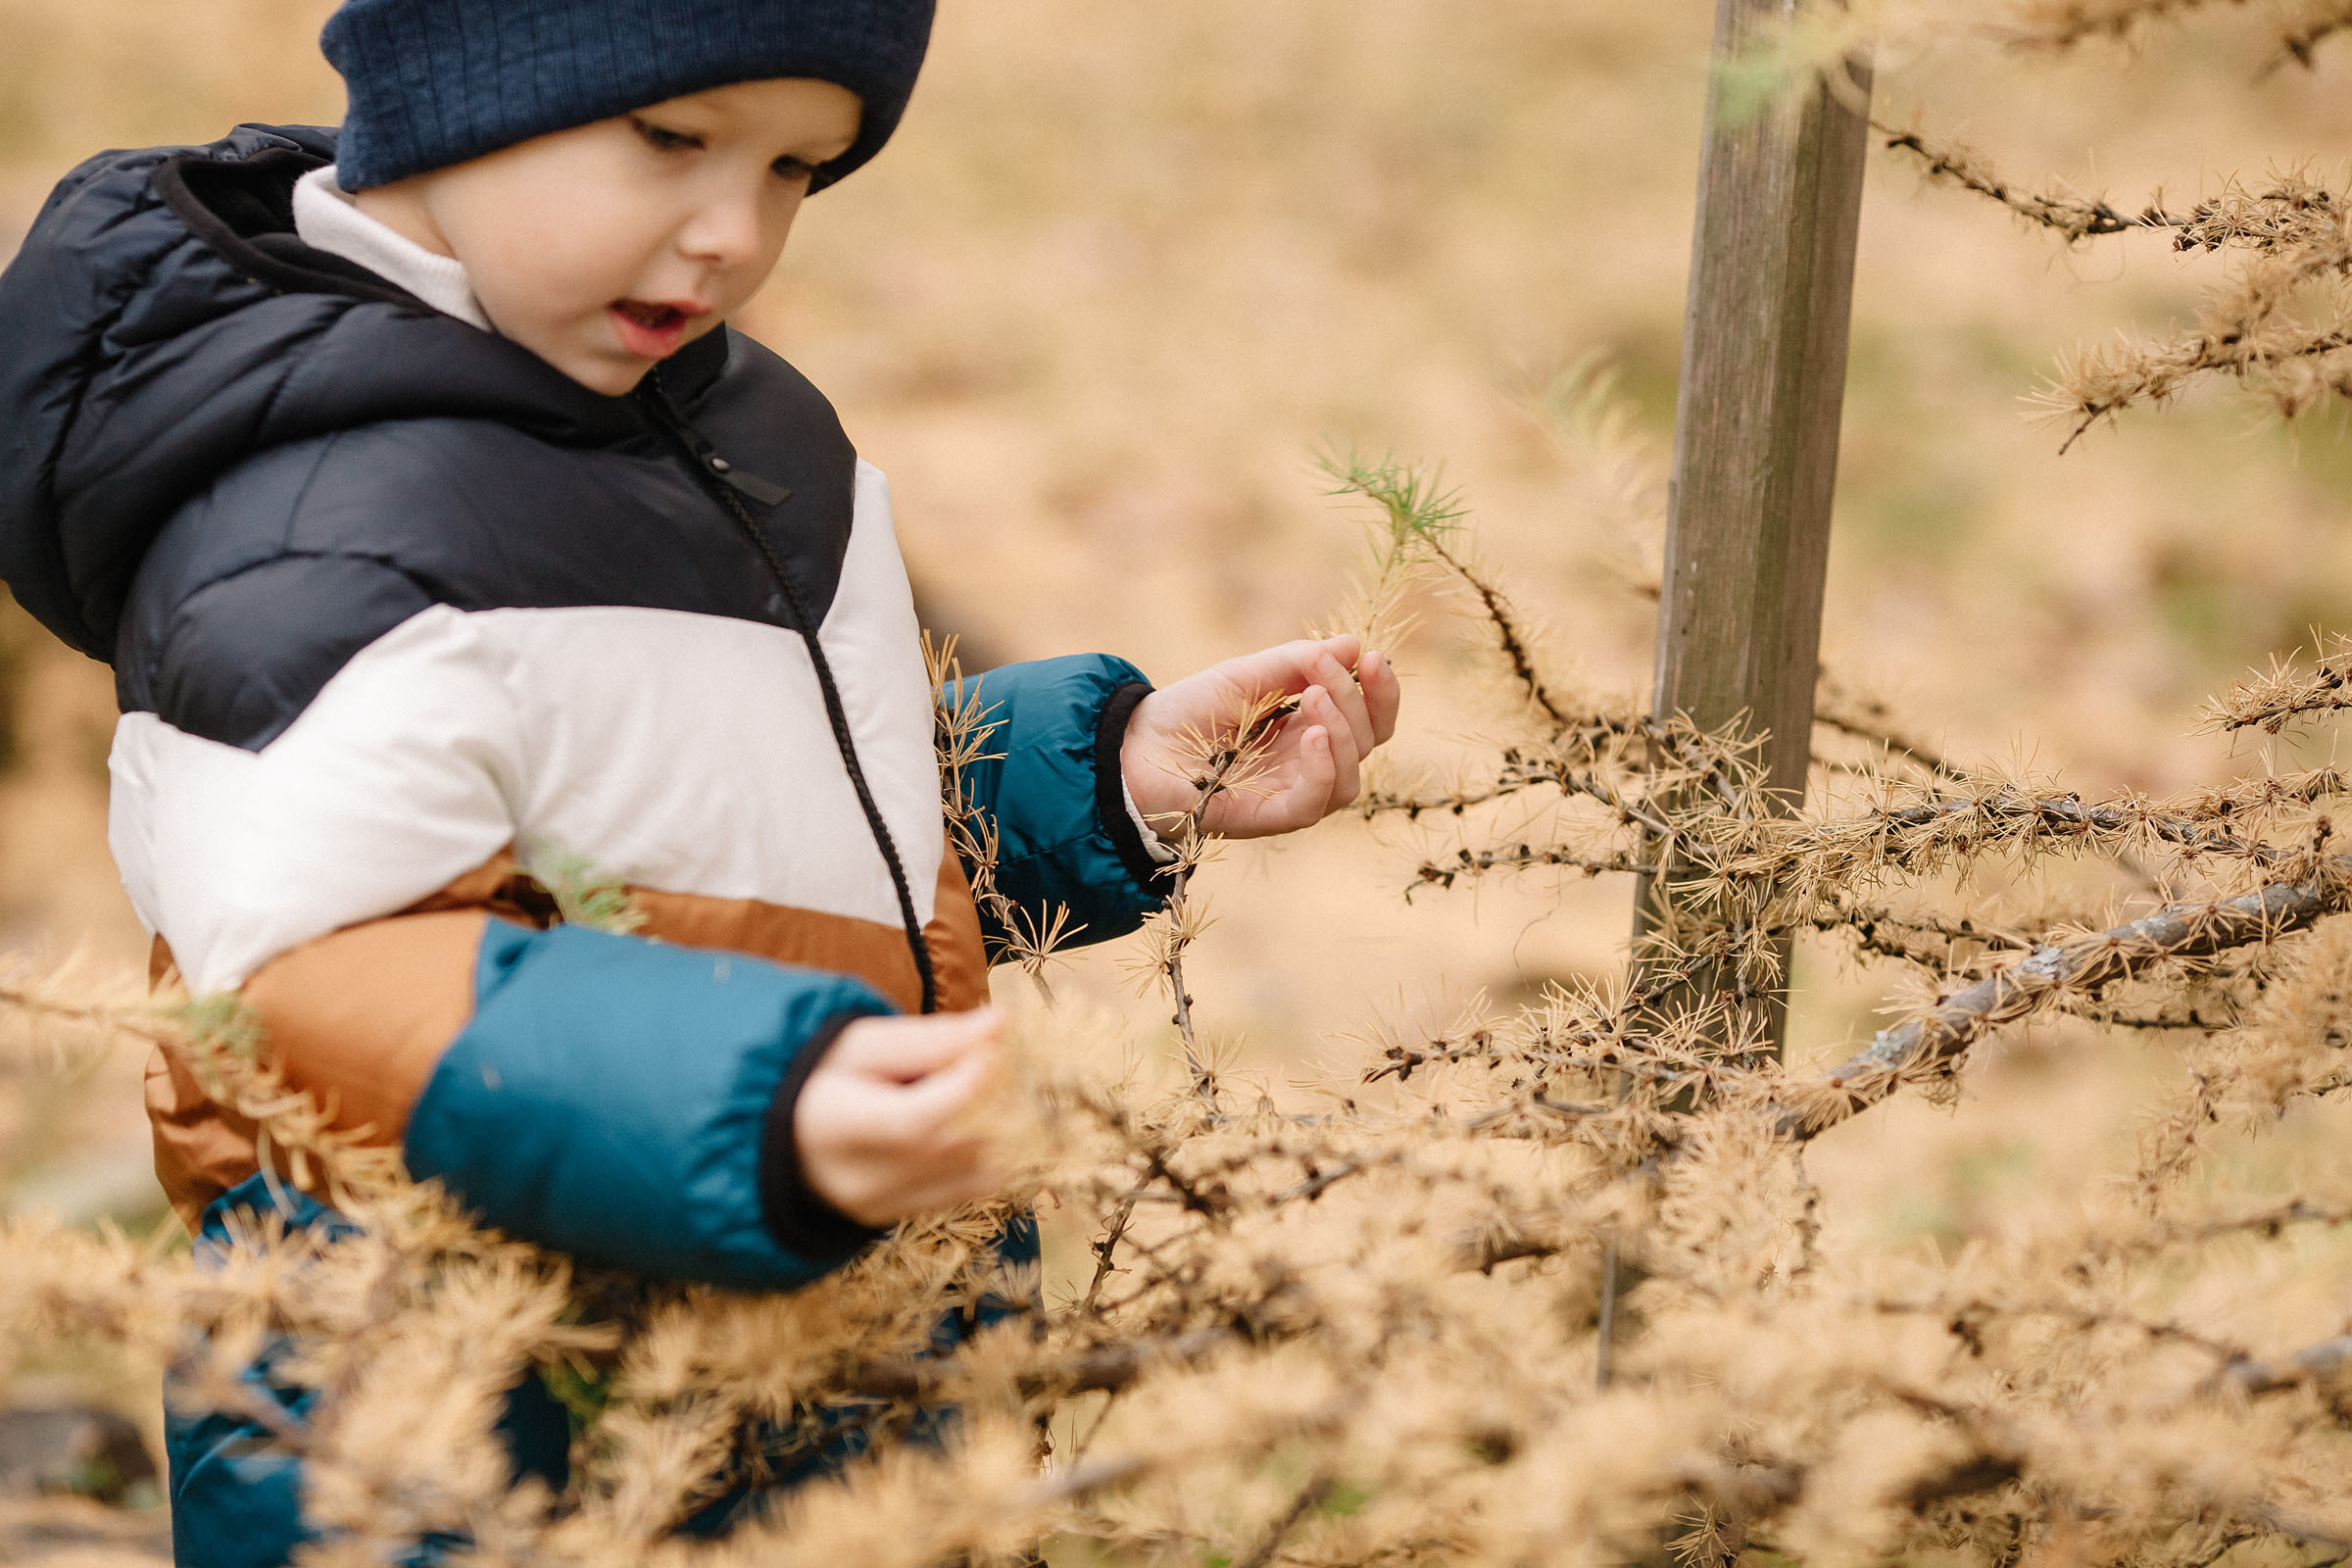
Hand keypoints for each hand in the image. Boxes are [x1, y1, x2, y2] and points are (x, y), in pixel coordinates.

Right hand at [793, 1008, 1006, 1227]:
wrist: (787, 1132)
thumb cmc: (822, 1075)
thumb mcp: (863, 1044)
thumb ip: (931, 1039)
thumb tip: (999, 1022)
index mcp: (831, 1125)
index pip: (913, 1121)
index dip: (963, 1085)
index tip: (990, 1050)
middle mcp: (854, 1178)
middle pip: (946, 1145)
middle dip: (986, 1100)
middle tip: (991, 1064)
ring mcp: (877, 1206)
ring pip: (969, 1169)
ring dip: (991, 1127)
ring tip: (975, 1092)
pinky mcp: (895, 1217)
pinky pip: (967, 1190)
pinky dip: (984, 1155)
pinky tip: (973, 1126)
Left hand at [1121, 633, 1401, 840]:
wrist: (1133, 745)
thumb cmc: (1188, 712)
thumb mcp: (1247, 674)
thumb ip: (1298, 662)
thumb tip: (1353, 645)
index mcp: (1310, 730)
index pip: (1370, 720)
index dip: (1382, 692)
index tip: (1374, 658)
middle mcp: (1308, 766)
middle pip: (1366, 745)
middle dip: (1357, 704)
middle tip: (1322, 674)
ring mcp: (1289, 794)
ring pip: (1348, 780)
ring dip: (1343, 735)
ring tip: (1315, 697)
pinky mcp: (1266, 818)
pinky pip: (1313, 804)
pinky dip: (1322, 770)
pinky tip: (1312, 736)